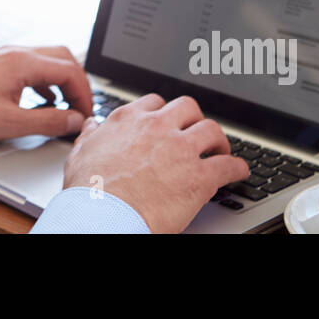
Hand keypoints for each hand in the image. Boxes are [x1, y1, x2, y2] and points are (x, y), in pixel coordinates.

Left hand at [0, 45, 93, 144]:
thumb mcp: (10, 123)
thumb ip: (48, 122)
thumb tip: (74, 121)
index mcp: (22, 62)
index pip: (69, 70)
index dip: (84, 94)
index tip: (86, 115)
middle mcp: (15, 53)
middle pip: (62, 58)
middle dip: (77, 83)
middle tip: (81, 109)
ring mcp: (4, 56)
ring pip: (46, 61)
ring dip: (61, 82)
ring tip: (66, 108)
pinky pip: (30, 67)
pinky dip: (44, 82)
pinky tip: (42, 101)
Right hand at [61, 94, 248, 232]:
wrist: (103, 216)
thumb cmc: (89, 191)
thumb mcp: (80, 155)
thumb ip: (90, 136)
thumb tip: (92, 126)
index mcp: (128, 120)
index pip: (155, 102)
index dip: (165, 113)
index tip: (169, 123)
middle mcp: (156, 127)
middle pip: (188, 108)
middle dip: (195, 119)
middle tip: (196, 133)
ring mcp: (180, 149)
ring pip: (211, 130)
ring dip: (219, 140)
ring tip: (220, 150)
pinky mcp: (199, 176)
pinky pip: (228, 164)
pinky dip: (237, 167)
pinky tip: (238, 172)